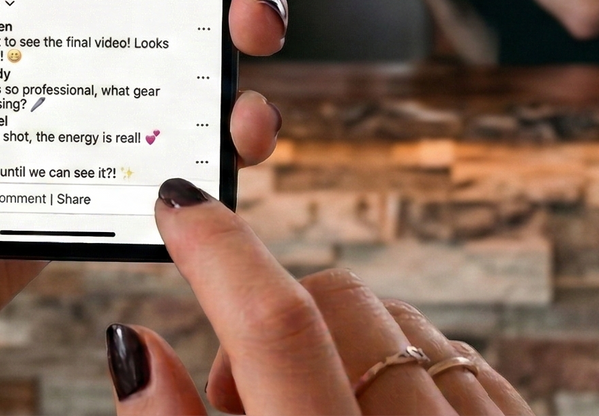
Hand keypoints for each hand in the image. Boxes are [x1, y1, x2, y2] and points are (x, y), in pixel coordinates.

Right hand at [108, 180, 532, 414]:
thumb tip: (133, 344)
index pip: (273, 326)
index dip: (217, 249)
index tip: (177, 201)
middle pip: (335, 303)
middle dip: (272, 320)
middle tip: (241, 396)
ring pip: (401, 321)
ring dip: (343, 346)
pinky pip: (466, 359)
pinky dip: (414, 370)